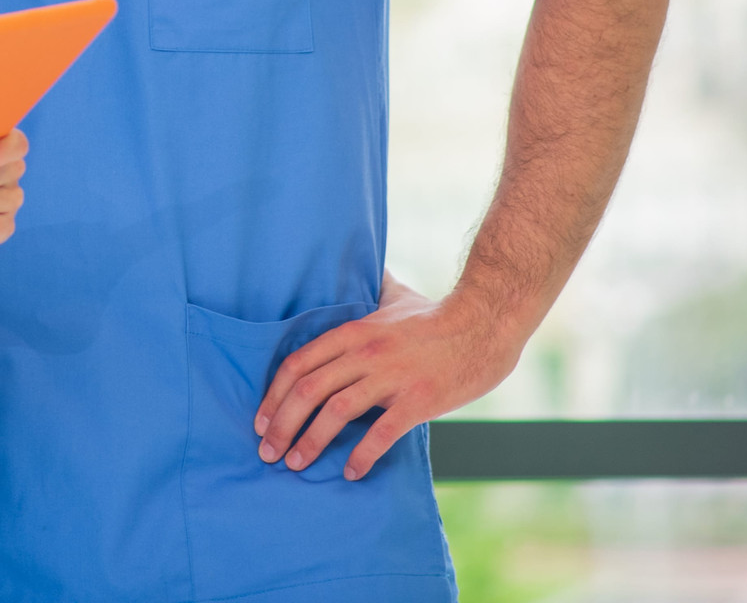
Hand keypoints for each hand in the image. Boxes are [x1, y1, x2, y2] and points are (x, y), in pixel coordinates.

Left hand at [254, 271, 525, 480]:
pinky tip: (351, 472)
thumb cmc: (437, 314)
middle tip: (268, 452)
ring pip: (336, 411)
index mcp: (353, 331)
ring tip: (297, 464)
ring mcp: (392, 377)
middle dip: (282, 424)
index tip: (261, 420)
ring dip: (311, 441)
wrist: (485, 324)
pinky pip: (382, 433)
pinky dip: (362, 455)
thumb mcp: (394, 296)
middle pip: (309, 390)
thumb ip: (369, 290)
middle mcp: (365, 353)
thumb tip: (361, 273)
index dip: (274, 394)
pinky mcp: (419, 400)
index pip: (299, 363)